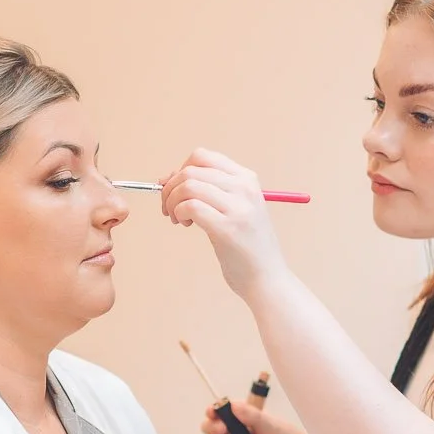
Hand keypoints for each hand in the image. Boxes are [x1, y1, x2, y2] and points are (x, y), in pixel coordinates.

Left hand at [160, 148, 286, 299]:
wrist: (266, 277)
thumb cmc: (245, 246)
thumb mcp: (235, 209)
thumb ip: (208, 190)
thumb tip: (167, 178)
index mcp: (247, 179)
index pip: (202, 156)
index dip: (180, 170)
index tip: (175, 190)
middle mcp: (244, 188)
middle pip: (191, 170)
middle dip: (170, 188)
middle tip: (169, 209)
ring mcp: (237, 207)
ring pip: (188, 186)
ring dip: (172, 202)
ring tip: (177, 219)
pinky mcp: (227, 228)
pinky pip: (190, 206)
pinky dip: (178, 213)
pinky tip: (185, 224)